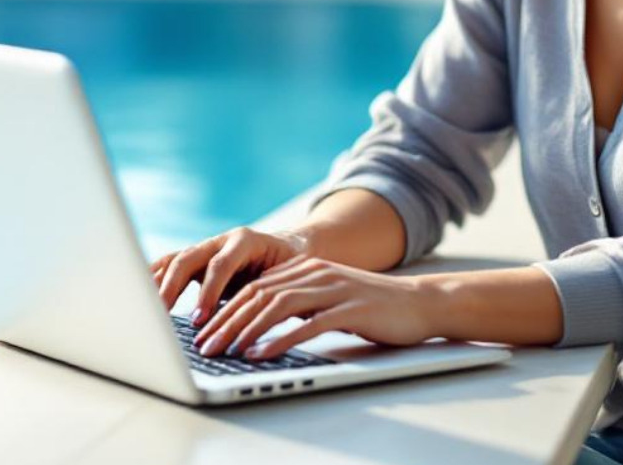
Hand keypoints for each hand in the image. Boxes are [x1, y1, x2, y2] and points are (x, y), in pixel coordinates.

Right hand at [149, 226, 310, 324]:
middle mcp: (220, 240)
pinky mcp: (196, 261)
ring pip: (173, 260)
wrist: (293, 247)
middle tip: (159, 316)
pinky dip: (153, 280)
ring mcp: (205, 248)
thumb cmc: (294, 267)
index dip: (208, 292)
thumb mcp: (287, 279)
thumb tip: (258, 326)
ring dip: (155, 284)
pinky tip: (140, 299)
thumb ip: (268, 295)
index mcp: (245, 240)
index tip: (198, 319)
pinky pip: (169, 267)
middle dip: (171, 288)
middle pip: (187, 258)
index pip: (219, 265)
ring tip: (141, 309)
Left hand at [191, 255, 435, 360]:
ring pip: (276, 306)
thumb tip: (258, 325)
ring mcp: (333, 289)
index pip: (253, 287)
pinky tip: (262, 353)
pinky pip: (308, 324)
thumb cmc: (373, 308)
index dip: (223, 309)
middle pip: (258, 295)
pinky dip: (281, 339)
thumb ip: (298, 305)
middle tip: (203, 346)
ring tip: (225, 351)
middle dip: (226, 321)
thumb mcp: (328, 299)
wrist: (421, 302)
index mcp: (306, 268)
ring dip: (245, 330)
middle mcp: (315, 273)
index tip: (202, 333)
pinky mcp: (350, 309)